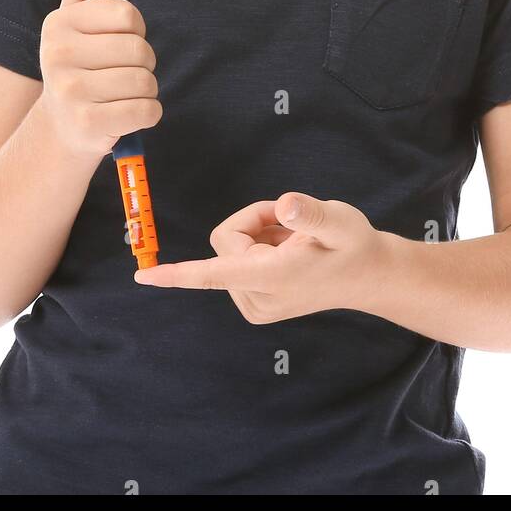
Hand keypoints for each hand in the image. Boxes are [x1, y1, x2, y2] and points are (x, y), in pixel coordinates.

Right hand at [37, 0, 161, 158]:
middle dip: (144, 62)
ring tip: (126, 93)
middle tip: (126, 71)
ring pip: (145, 81)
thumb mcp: (72, 18)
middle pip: (139, 49)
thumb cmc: (78, 64)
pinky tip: (130, 113)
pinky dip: (150, 113)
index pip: (127, 14)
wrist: (61, 125)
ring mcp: (70, 92)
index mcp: (57, 24)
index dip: (136, 28)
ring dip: (148, 89)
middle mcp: (57, 56)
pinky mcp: (88, 123)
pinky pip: (147, 110)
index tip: (121, 40)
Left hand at [132, 191, 389, 323]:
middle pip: (224, 242)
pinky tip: (288, 250)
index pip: (213, 274)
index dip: (177, 274)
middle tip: (290, 222)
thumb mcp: (341, 220)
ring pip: (229, 248)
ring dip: (258, 234)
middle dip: (253, 221)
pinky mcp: (253, 303)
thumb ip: (312, 214)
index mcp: (272, 278)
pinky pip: (236, 259)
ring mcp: (254, 304)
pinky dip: (259, 245)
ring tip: (294, 240)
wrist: (367, 275)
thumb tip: (283, 206)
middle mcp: (257, 298)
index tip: (143, 277)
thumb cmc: (354, 244)